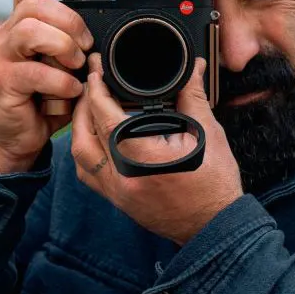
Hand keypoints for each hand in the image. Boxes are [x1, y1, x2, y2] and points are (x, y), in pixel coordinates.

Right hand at [0, 0, 95, 175]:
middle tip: (86, 45)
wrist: (19, 137)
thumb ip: (75, 37)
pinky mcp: (2, 82)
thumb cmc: (46, 97)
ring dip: (63, 47)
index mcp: (22, 25)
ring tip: (75, 66)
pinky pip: (34, 72)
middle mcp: (7, 36)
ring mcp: (2, 58)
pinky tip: (71, 92)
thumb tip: (92, 3)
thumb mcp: (66, 64)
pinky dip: (61, 82)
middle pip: (35, 4)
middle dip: (70, 21)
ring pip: (30, 31)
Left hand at [71, 54, 243, 243]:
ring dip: (79, 129)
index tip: (97, 71)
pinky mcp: (118, 201)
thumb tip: (192, 68)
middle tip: (91, 84)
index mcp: (143, 158)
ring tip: (89, 107)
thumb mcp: (207, 134)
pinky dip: (87, 152)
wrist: (215, 225)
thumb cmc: (214, 184)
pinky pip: (90, 174)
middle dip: (83, 105)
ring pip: (81, 157)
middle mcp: (123, 178)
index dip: (97, 90)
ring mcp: (118, 193)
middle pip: (84, 136)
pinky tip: (97, 137)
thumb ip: (192, 97)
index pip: (106, 117)